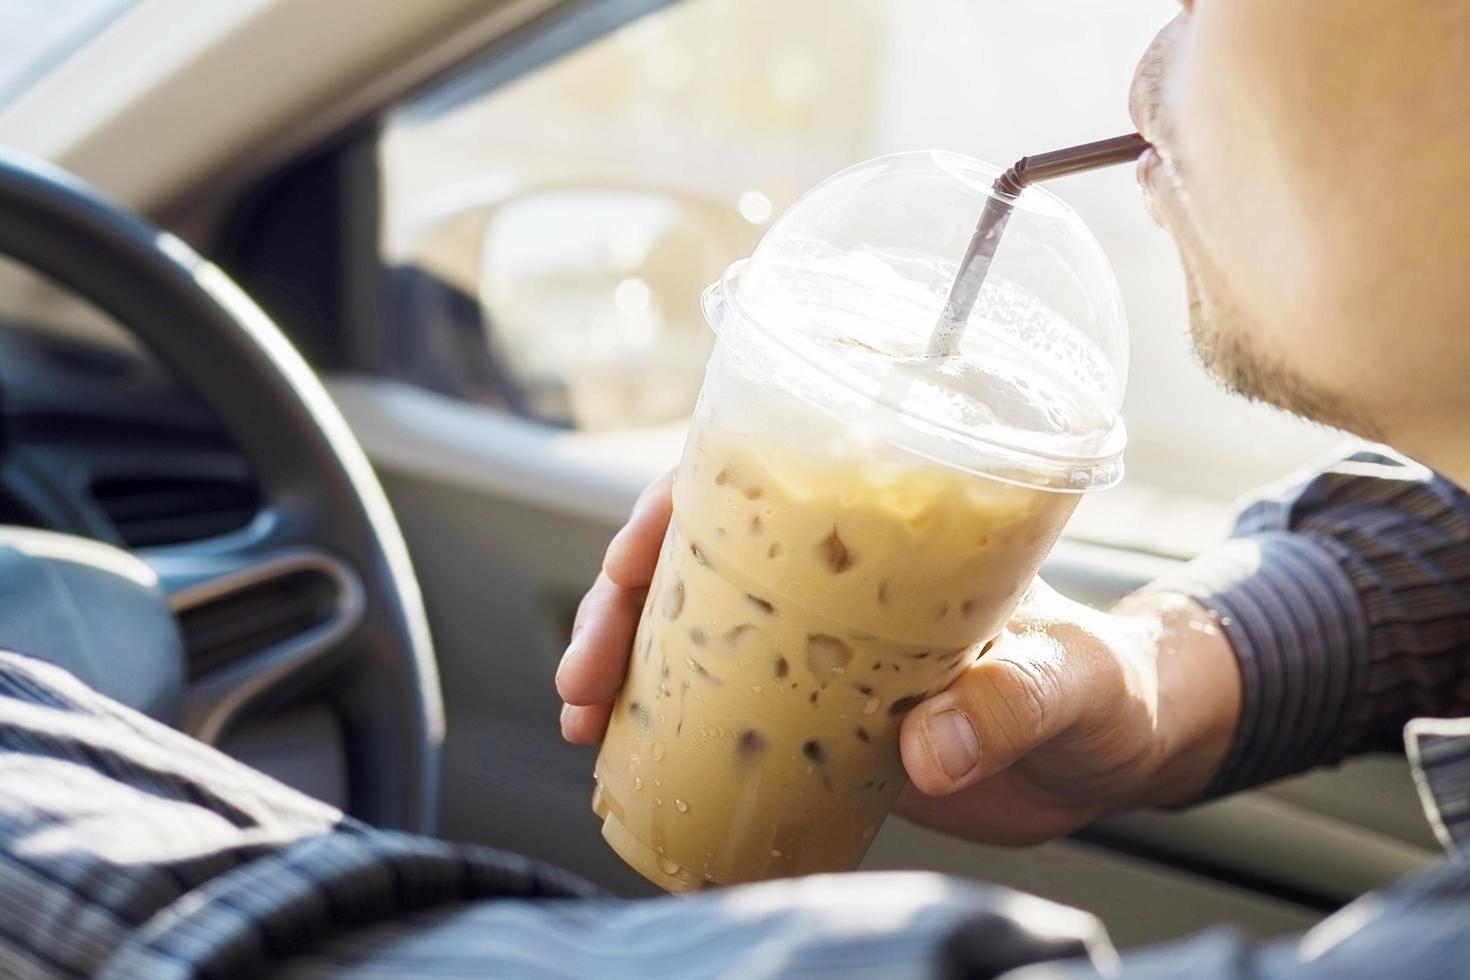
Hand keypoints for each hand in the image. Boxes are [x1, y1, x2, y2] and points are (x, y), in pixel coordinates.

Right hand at [556, 474, 1241, 844]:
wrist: (1116, 752)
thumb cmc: (1111, 683)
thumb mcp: (1080, 680)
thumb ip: (1017, 700)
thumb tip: (928, 746)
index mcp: (888, 528)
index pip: (757, 479)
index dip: (672, 505)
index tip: (627, 558)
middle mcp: (837, 572)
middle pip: (695, 554)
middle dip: (616, 602)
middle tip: (584, 673)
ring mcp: (819, 640)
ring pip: (691, 625)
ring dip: (622, 661)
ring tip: (584, 716)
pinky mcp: (817, 710)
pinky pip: (721, 703)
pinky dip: (665, 723)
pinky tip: (625, 753)